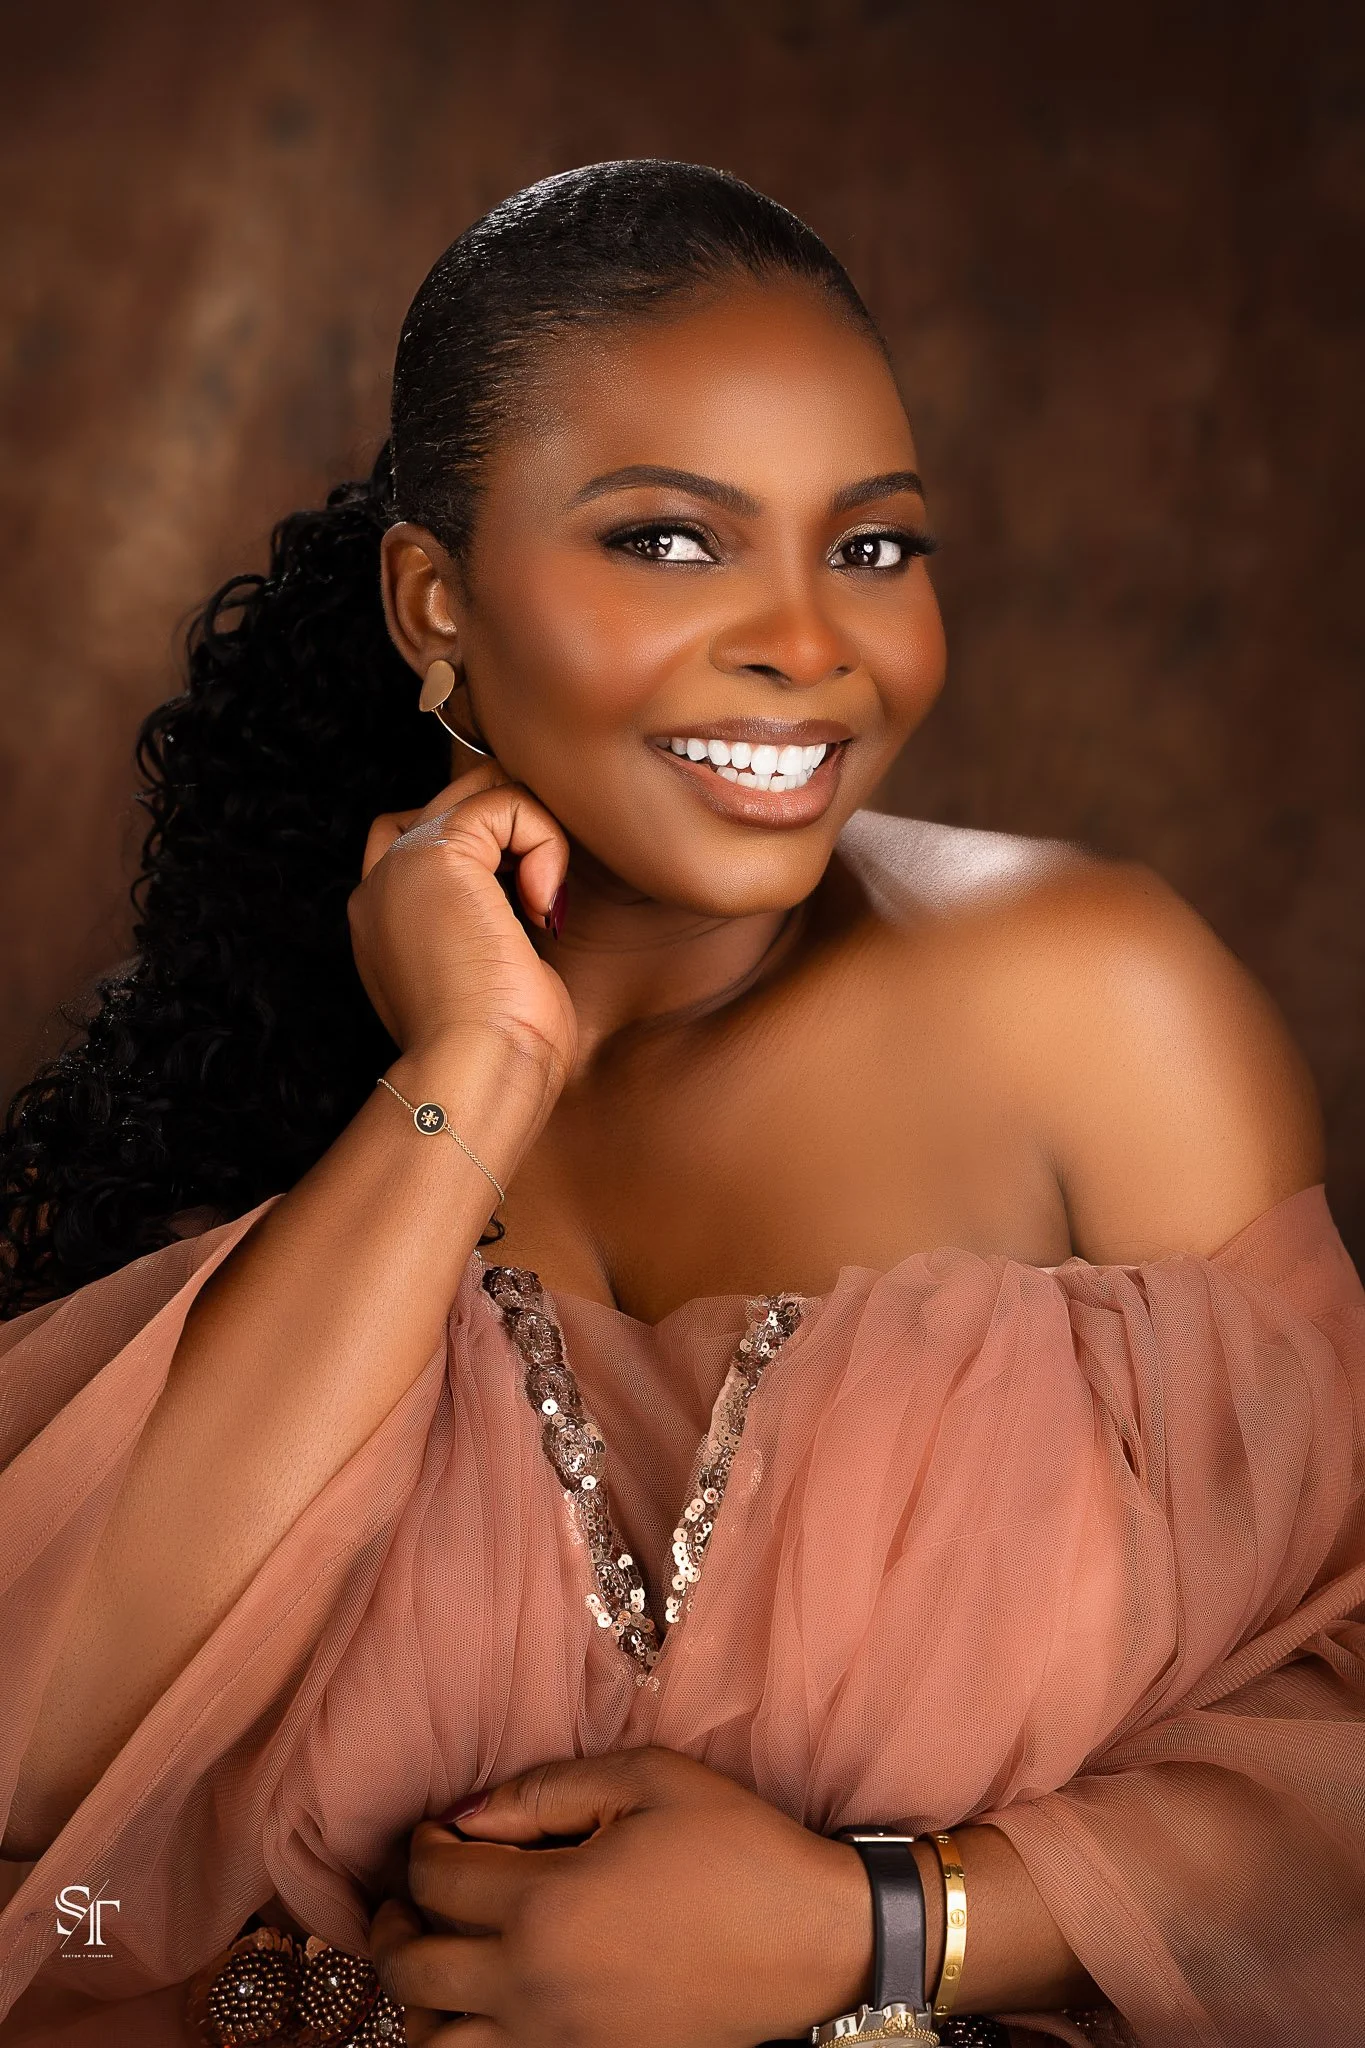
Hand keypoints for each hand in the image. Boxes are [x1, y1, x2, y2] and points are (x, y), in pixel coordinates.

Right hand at [349, 759, 577, 1087]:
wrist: (479, 1071)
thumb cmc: (501, 1048)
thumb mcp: (494, 975)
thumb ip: (494, 923)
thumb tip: (539, 895)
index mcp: (387, 918)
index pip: (430, 835)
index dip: (496, 848)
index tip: (535, 911)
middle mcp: (382, 884)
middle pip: (457, 800)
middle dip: (519, 828)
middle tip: (546, 900)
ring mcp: (400, 865)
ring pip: (485, 791)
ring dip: (536, 836)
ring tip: (544, 907)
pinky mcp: (435, 855)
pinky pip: (508, 803)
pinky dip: (545, 844)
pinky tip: (543, 909)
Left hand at [369, 1746, 872, 2047]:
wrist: (814, 1941)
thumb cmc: (736, 1848)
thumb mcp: (645, 1780)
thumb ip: (543, 1789)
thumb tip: (464, 1817)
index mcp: (547, 1905)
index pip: (434, 1880)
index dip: (421, 1845)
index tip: (439, 1830)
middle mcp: (536, 1987)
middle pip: (412, 1972)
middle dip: (393, 1925)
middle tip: (410, 1896)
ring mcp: (561, 2044)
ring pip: (435, 2047)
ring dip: (418, 2002)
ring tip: (441, 1958)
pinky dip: (467, 2044)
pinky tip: (488, 2006)